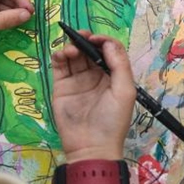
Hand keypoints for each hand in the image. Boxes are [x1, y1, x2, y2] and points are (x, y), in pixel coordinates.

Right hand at [51, 32, 135, 162]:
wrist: (91, 147)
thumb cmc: (112, 121)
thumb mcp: (124, 92)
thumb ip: (119, 64)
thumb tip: (107, 41)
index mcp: (111, 75)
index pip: (107, 50)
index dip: (102, 40)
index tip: (95, 38)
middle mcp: (94, 74)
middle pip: (88, 49)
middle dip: (84, 39)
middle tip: (80, 36)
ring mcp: (77, 80)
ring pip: (73, 54)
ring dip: (71, 46)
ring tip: (71, 51)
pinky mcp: (61, 86)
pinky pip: (59, 66)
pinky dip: (58, 55)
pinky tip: (62, 55)